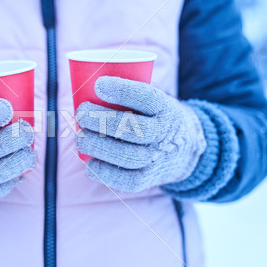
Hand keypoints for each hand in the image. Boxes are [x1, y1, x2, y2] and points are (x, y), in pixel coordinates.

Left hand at [76, 76, 205, 191]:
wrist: (186, 151)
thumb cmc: (154, 118)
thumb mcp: (154, 101)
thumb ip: (128, 95)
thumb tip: (81, 87)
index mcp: (166, 108)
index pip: (146, 97)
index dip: (122, 90)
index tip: (98, 84)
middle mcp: (164, 134)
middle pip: (131, 128)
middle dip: (99, 120)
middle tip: (80, 113)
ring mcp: (157, 159)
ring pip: (127, 155)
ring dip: (97, 146)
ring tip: (80, 137)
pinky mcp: (149, 178)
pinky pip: (127, 181)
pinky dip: (105, 173)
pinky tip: (90, 163)